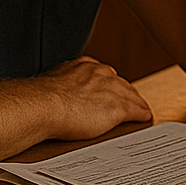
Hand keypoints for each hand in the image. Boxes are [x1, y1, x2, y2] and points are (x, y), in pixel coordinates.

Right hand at [37, 56, 152, 140]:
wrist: (42, 106)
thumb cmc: (40, 99)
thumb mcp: (53, 83)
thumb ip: (62, 85)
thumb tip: (57, 93)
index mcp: (84, 66)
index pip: (105, 75)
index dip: (111, 85)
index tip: (113, 91)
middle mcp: (100, 74)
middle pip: (122, 84)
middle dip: (127, 93)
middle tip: (132, 103)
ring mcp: (110, 90)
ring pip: (132, 96)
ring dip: (138, 103)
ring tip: (142, 111)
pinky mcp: (116, 107)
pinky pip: (136, 110)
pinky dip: (142, 114)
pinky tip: (145, 118)